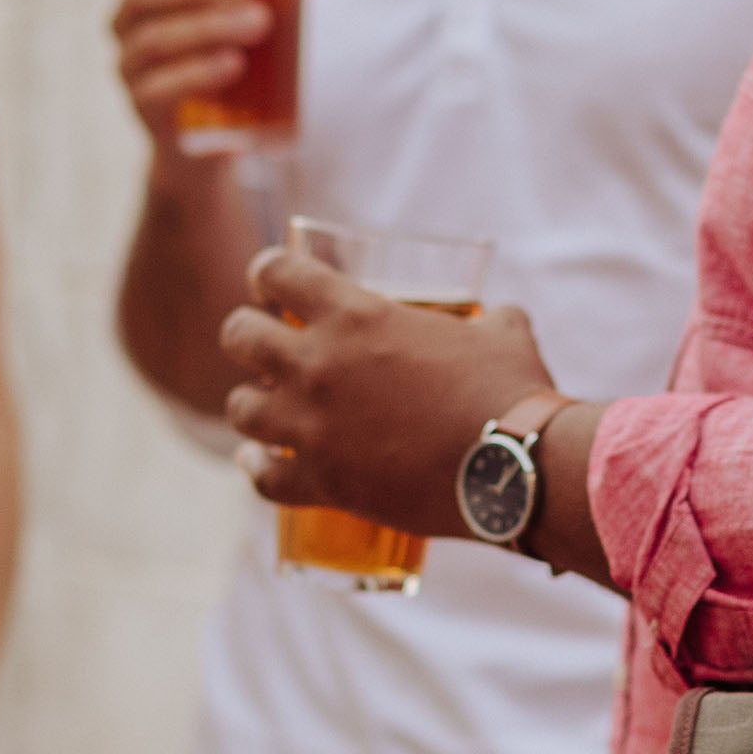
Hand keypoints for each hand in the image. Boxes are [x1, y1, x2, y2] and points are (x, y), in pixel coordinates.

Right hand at [109, 0, 331, 161]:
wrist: (215, 133)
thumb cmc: (232, 52)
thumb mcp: (254, 11)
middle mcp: (126, 24)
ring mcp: (130, 67)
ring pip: (155, 40)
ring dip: (207, 27)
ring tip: (257, 24)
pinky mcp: (145, 107)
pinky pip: (161, 88)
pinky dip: (197, 73)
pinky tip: (233, 64)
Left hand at [220, 245, 555, 537]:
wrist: (514, 468)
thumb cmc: (510, 391)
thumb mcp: (502, 333)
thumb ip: (489, 318)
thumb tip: (499, 320)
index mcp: (355, 314)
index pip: (275, 270)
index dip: (267, 273)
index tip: (272, 286)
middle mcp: (318, 365)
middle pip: (238, 335)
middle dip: (246, 335)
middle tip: (265, 345)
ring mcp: (312, 427)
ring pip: (239, 408)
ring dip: (250, 404)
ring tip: (265, 408)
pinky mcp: (322, 483)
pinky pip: (263, 478)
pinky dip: (258, 469)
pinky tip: (259, 462)